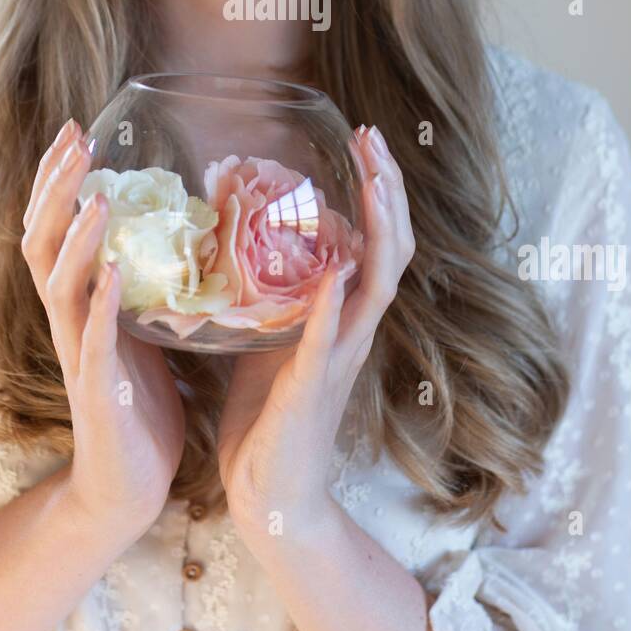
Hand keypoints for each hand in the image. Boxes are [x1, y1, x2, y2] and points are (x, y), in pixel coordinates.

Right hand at [21, 118, 185, 537]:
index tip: (76, 132)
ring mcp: (79, 355)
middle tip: (74, 140)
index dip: (59, 181)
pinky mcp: (99, 391)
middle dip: (57, 189)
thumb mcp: (144, 330)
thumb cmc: (141, 407)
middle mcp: (69, 322)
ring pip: (59, 286)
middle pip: (43, 242)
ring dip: (77, 239)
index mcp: (80, 304)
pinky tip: (115, 274)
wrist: (131, 485)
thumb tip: (174, 230)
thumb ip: (145, 284)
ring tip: (98, 199)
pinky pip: (93, 343)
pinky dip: (101, 305)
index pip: (55, 228)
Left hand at [216, 123, 414, 545]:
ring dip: (379, 229)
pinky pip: (328, 341)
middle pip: (391, 249)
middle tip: (374, 137)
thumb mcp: (265, 336)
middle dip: (388, 190)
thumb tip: (239, 239)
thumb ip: (268, 294)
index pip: (374, 240)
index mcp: (342, 316)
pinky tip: (335, 272)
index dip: (377, 189)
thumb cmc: (266, 417)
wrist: (268, 493)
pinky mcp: (312, 389)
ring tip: (376, 180)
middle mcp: (352, 331)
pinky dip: (333, 305)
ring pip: (377, 284)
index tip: (365, 141)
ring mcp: (339, 359)